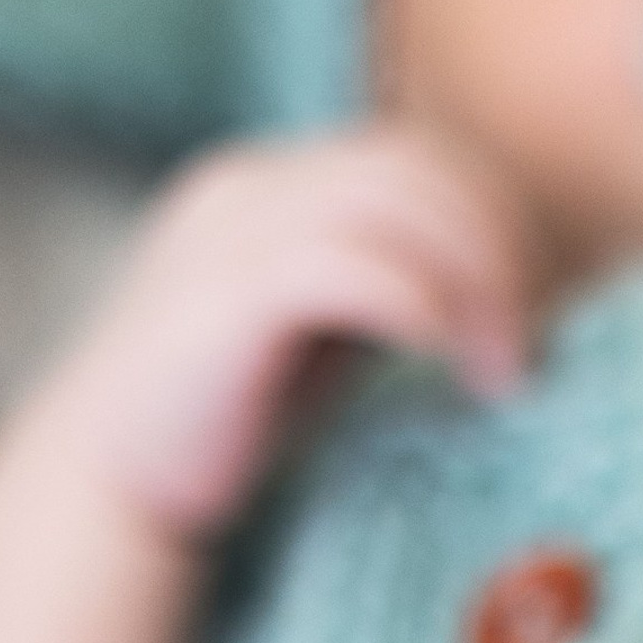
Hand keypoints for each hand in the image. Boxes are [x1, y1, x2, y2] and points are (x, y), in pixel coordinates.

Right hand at [29, 123, 530, 539]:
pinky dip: (416, 305)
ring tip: (501, 374)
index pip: (420, 157)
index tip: (533, 317)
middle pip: (421, 166)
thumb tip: (508, 297)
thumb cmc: (230, 422)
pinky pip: (347, 268)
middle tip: (526, 354)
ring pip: (397, 203)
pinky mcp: (224, 300)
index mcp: (278, 183)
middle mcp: (254, 184)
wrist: (109, 485)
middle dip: (501, 253)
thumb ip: (392, 290)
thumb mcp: (326, 335)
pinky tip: (440, 360)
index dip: (498, 224)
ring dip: (476, 285)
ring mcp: (233, 233)